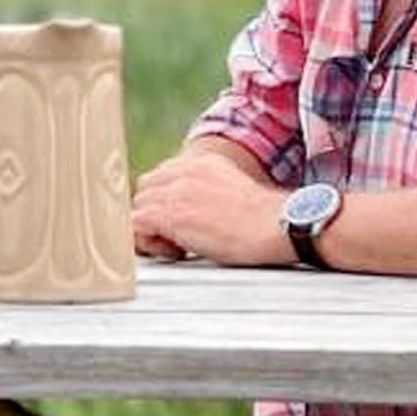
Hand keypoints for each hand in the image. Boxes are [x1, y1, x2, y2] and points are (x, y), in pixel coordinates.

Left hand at [130, 151, 289, 266]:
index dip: (166, 203)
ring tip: (179, 247)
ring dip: (153, 230)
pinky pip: (137, 225)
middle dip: (155, 214)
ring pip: (139, 207)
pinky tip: (177, 251)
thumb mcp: (233, 195)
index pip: (162, 178)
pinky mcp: (171, 214)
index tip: (182, 224)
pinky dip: (150, 242)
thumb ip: (207, 195)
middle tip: (177, 237)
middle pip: (146, 190)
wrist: (279, 224)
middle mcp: (185, 171)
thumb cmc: (267, 221)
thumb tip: (192, 215)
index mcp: (202, 164)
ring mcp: (176, 191)